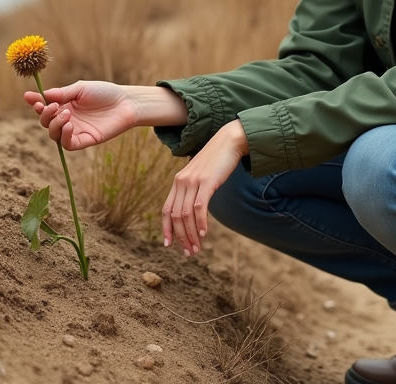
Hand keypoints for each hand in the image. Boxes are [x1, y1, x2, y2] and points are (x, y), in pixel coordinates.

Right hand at [24, 80, 137, 149]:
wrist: (126, 103)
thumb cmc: (105, 92)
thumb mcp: (80, 89)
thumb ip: (62, 94)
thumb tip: (40, 95)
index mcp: (65, 104)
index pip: (45, 107)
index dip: (36, 103)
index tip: (30, 98)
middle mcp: (68, 118)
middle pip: (46, 122)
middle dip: (45, 115)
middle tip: (53, 106)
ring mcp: (75, 130)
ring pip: (54, 134)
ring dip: (55, 124)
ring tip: (66, 114)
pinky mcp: (85, 140)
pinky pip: (67, 144)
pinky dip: (64, 136)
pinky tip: (69, 126)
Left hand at [162, 120, 247, 256]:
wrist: (229, 141)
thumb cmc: (217, 161)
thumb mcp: (201, 176)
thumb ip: (194, 190)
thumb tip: (193, 210)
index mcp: (178, 182)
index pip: (166, 209)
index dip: (166, 229)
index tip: (169, 245)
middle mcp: (181, 181)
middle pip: (175, 216)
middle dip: (181, 237)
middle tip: (189, 252)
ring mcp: (193, 181)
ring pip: (186, 215)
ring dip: (191, 235)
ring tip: (197, 248)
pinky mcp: (206, 181)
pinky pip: (200, 207)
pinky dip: (201, 223)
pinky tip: (205, 234)